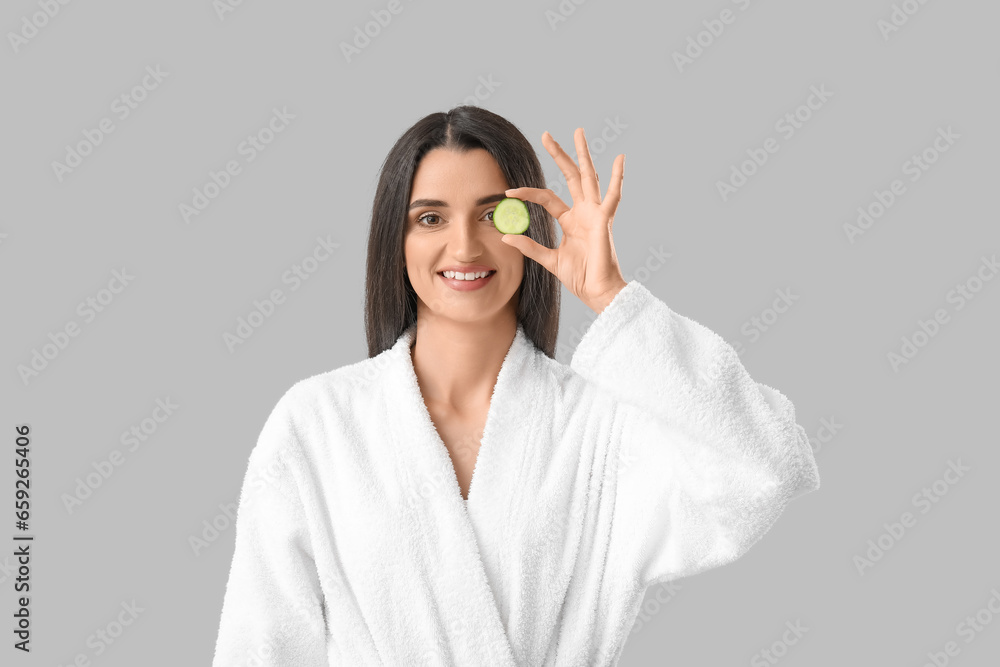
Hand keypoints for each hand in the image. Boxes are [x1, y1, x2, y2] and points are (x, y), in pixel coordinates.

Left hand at [502, 127, 628, 313]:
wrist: (598, 291)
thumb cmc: (580, 277)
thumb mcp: (548, 260)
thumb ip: (529, 247)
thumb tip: (505, 236)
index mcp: (571, 220)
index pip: (547, 198)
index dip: (528, 193)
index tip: (509, 190)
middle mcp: (584, 212)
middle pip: (571, 176)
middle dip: (560, 155)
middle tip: (547, 135)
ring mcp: (596, 213)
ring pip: (588, 177)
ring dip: (583, 155)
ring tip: (578, 133)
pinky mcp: (605, 220)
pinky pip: (613, 195)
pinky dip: (617, 177)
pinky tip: (619, 158)